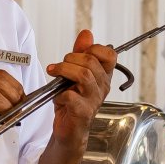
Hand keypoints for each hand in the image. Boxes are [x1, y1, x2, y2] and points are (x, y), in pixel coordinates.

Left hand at [46, 30, 116, 144]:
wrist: (68, 130)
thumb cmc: (71, 103)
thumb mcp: (74, 73)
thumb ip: (81, 53)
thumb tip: (86, 33)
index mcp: (103, 76)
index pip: (110, 54)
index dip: (93, 49)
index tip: (78, 53)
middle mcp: (102, 87)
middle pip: (91, 61)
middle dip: (70, 58)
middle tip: (59, 65)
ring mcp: (94, 100)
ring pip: (84, 75)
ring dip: (64, 71)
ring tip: (54, 73)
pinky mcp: (83, 112)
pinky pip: (71, 95)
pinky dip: (59, 93)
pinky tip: (56, 96)